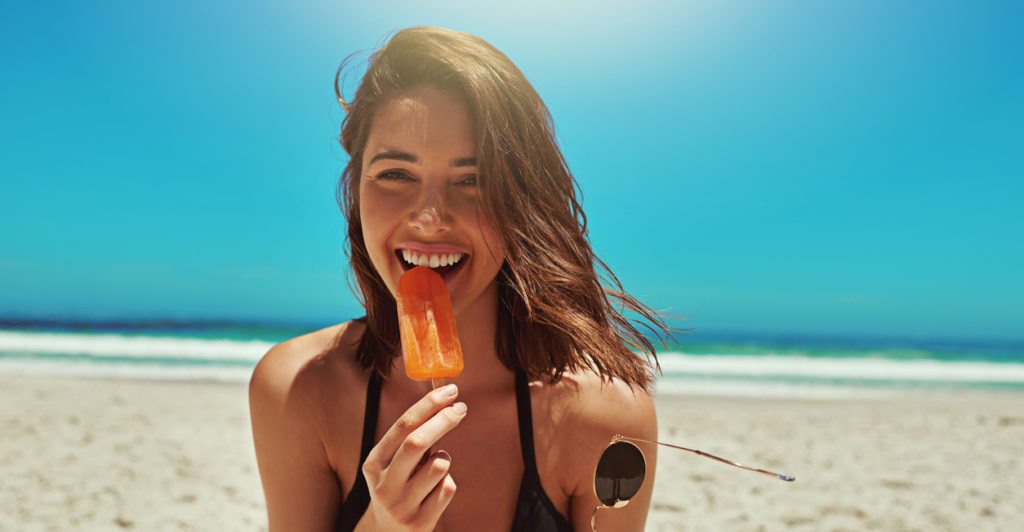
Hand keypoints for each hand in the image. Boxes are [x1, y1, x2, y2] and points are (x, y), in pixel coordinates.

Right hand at [356, 383, 466, 530]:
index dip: (428, 405)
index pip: (402, 426)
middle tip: (461, 408)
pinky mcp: (420, 522)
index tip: (451, 391)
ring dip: (444, 458)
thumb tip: (446, 400)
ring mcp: (401, 505)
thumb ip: (412, 436)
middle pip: (416, 443)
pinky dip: (447, 483)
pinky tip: (434, 491)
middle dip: (442, 421)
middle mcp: (384, 484)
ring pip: (438, 466)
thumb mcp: (393, 462)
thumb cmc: (398, 485)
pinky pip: (447, 488)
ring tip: (434, 467)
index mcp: (374, 463)